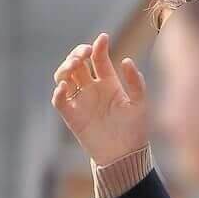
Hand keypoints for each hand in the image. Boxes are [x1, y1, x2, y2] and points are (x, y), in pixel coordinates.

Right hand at [51, 31, 148, 166]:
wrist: (125, 157)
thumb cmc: (135, 131)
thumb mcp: (140, 104)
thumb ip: (136, 82)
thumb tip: (126, 60)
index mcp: (108, 82)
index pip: (98, 58)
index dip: (98, 46)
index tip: (102, 39)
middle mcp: (92, 89)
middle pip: (77, 63)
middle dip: (76, 54)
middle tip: (82, 54)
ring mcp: (81, 101)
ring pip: (65, 77)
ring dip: (65, 67)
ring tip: (73, 66)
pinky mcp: (72, 117)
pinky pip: (59, 101)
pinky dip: (58, 92)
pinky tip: (65, 87)